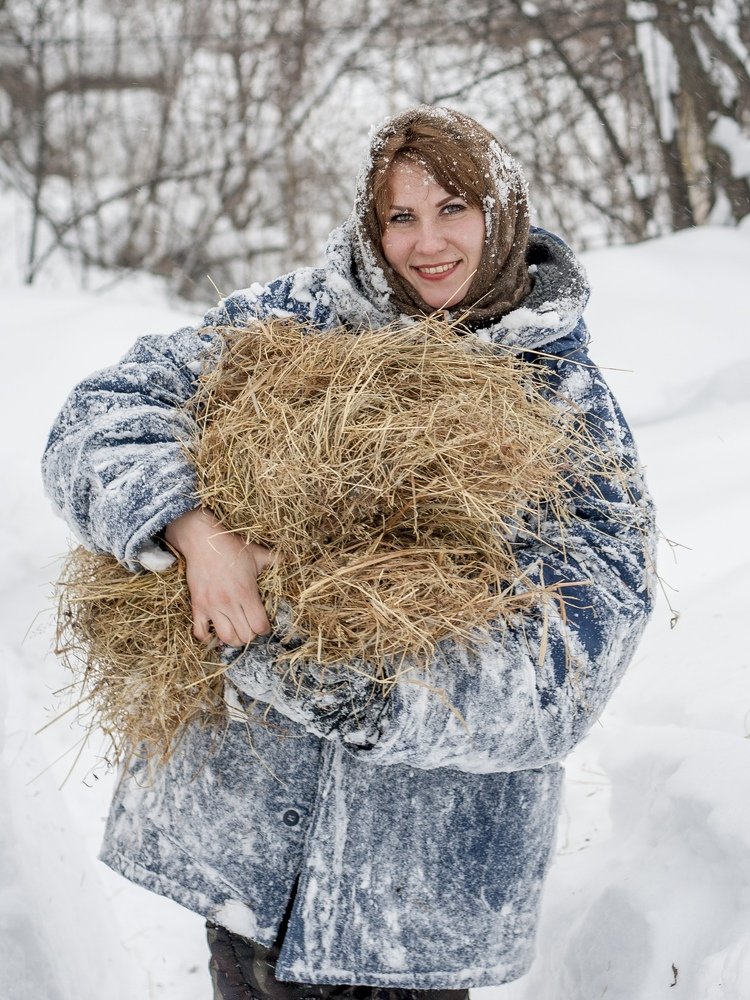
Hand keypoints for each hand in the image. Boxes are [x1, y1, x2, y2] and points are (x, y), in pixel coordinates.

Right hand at [164, 508, 273, 646]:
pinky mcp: (197, 605)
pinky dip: (208, 637)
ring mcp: (212, 606)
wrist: (203, 541)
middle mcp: (230, 603)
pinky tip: (214, 631)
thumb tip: (288, 560)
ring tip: (235, 632)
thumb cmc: (231, 547)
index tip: (264, 624)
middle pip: (244, 636)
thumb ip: (275, 560)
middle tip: (250, 628)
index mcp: (247, 592)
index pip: (260, 626)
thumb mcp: (257, 553)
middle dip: (250, 636)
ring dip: (232, 639)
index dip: (264, 629)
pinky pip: (200, 632)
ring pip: (225, 638)